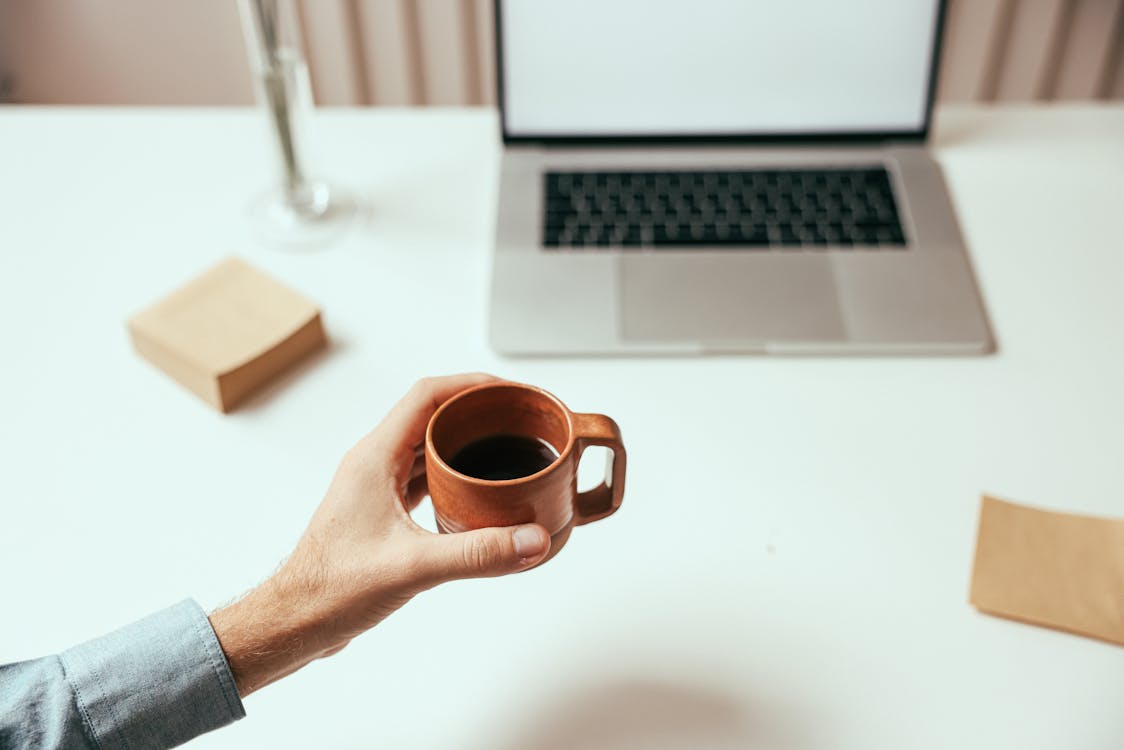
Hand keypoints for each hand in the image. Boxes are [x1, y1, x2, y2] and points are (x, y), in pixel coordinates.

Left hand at [208, 374, 551, 696]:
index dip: (470, 385)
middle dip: (475, 412)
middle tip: (516, 419)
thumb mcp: (414, 567)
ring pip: (426, 447)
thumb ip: (478, 554)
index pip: (427, 396)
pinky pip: (421, 477)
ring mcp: (375, 487)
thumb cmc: (332, 589)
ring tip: (505, 448)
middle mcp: (374, 464)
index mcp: (375, 458)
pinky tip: (476, 493)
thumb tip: (532, 540)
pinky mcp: (380, 512)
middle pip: (431, 415)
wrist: (296, 621)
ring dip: (464, 442)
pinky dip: (452, 475)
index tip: (508, 391)